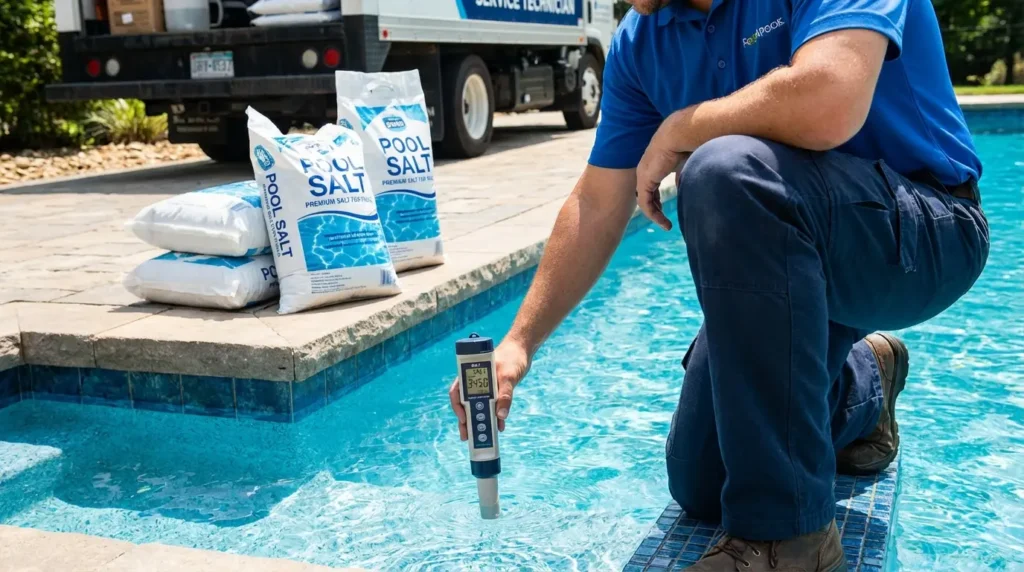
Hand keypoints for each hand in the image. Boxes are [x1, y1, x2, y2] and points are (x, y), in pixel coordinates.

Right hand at [448, 339, 531, 439]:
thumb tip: (501, 416)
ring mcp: (485, 387)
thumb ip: (505, 396)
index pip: (457, 392)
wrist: (523, 350)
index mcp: (471, 374)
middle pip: (465, 403)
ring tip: (480, 437)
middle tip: (466, 436)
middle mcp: (475, 382)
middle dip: (465, 420)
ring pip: (478, 407)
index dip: (457, 407)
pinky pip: (492, 406)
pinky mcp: (496, 391)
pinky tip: (499, 426)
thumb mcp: (508, 377)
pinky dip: (495, 417)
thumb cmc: (511, 358)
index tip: (464, 419)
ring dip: (479, 421)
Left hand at [636, 113, 691, 230]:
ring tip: (666, 225)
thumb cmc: (687, 143)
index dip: (657, 199)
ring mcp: (643, 175)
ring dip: (655, 215)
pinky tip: (663, 222)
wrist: (679, 133)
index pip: (651, 185)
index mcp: (653, 165)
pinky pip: (645, 203)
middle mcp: (645, 170)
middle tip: (663, 221)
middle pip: (646, 194)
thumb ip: (683, 177)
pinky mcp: (645, 180)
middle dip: (654, 208)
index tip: (665, 209)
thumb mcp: (686, 164)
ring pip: (645, 201)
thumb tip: (686, 190)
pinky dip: (653, 215)